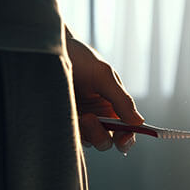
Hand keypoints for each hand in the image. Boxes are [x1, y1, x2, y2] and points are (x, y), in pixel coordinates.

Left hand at [66, 37, 143, 151]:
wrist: (51, 48)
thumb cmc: (80, 58)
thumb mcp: (104, 75)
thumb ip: (122, 99)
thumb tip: (138, 122)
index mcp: (114, 106)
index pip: (126, 131)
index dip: (127, 138)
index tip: (123, 137)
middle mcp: (98, 116)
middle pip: (106, 141)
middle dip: (102, 137)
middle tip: (90, 118)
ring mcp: (79, 120)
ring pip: (87, 141)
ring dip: (85, 132)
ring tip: (80, 113)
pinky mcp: (61, 120)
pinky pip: (69, 135)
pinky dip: (70, 130)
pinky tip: (65, 112)